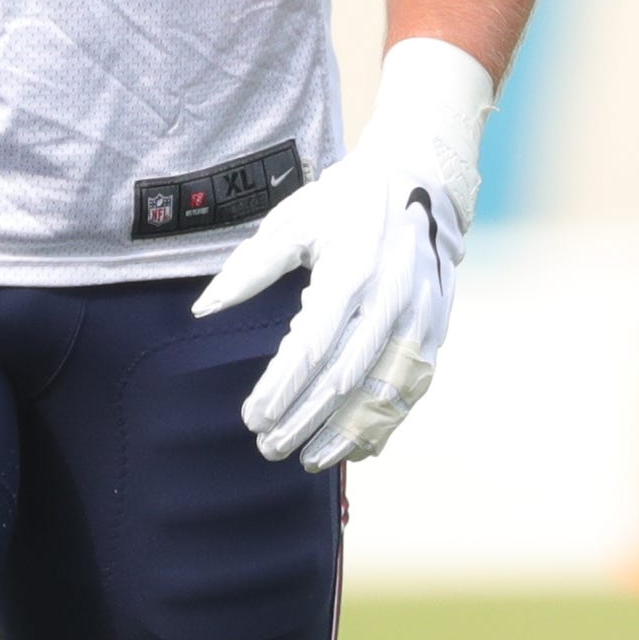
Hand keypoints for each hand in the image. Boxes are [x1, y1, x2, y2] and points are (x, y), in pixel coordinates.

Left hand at [193, 38, 493, 472]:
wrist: (418, 180)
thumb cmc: (344, 202)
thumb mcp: (292, 221)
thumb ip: (247, 269)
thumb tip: (202, 310)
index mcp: (350, 273)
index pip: (310, 347)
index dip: (281, 388)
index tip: (251, 417)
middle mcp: (389, 301)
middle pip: (341, 380)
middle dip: (303, 420)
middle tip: (268, 447)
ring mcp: (419, 319)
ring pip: (381, 394)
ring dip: (345, 434)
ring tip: (309, 459)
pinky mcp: (436, 329)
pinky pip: (411, 389)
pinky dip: (386, 422)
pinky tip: (361, 447)